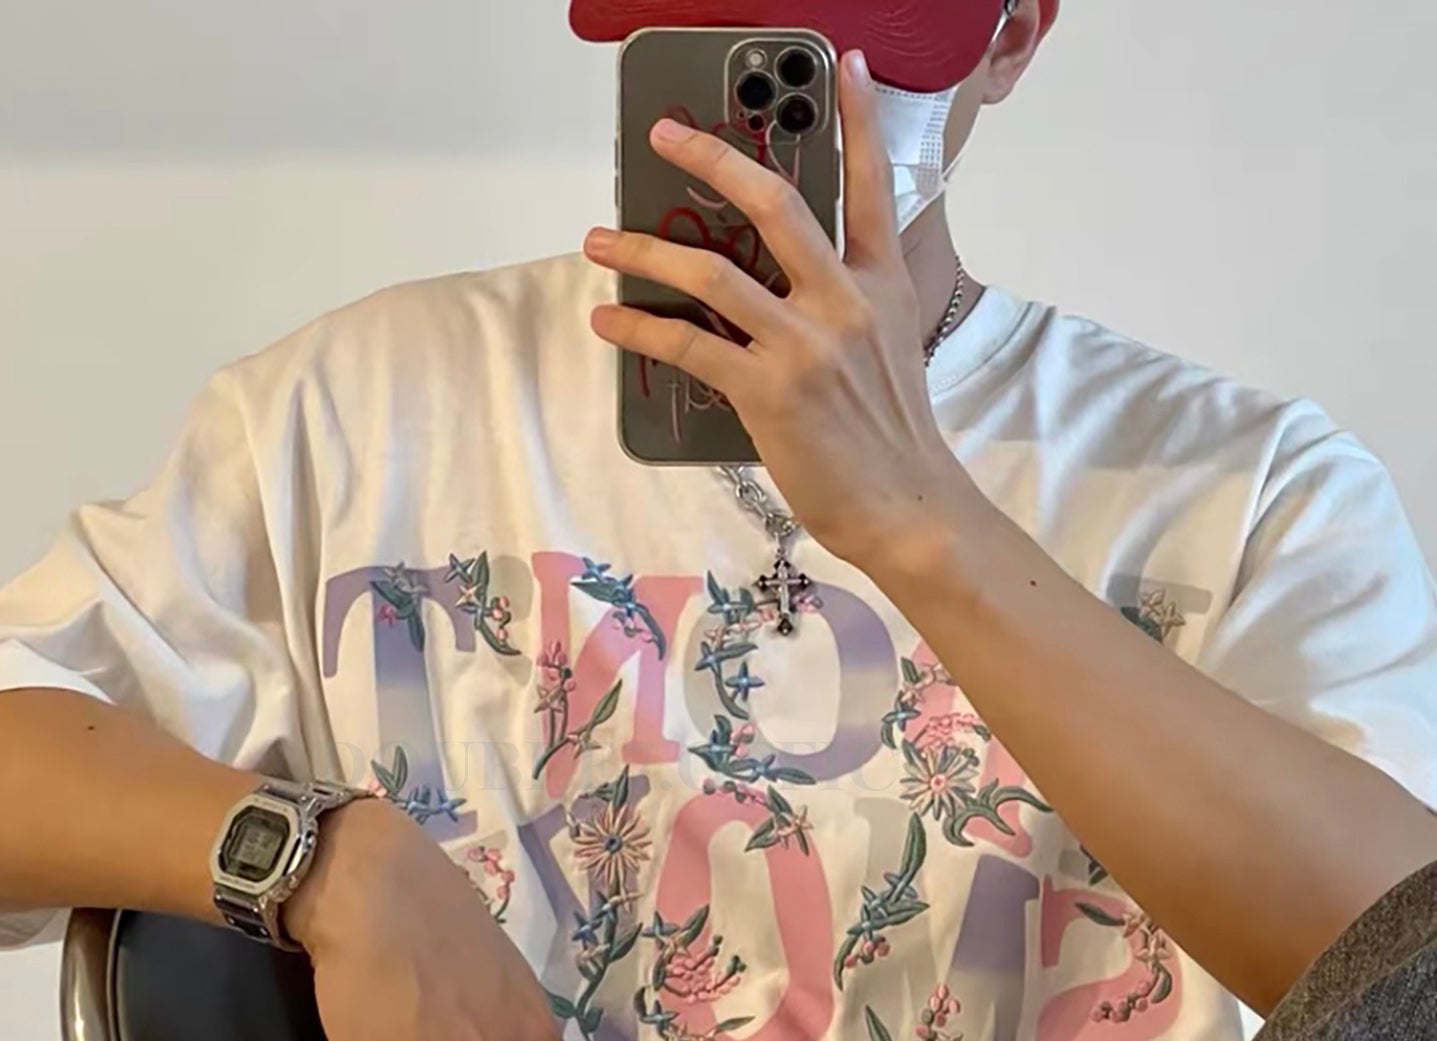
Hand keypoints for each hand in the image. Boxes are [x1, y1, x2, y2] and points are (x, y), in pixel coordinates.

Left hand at [584, 49, 961, 572]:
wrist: (907, 506)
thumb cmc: (892, 436)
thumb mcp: (889, 349)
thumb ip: (849, 302)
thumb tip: (784, 284)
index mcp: (881, 284)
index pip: (871, 185)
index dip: (858, 120)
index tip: (845, 65)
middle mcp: (844, 302)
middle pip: (773, 204)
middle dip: (712, 158)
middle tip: (664, 135)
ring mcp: (805, 345)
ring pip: (712, 273)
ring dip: (645, 249)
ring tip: (601, 239)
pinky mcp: (767, 392)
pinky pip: (687, 346)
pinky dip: (639, 328)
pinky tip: (609, 319)